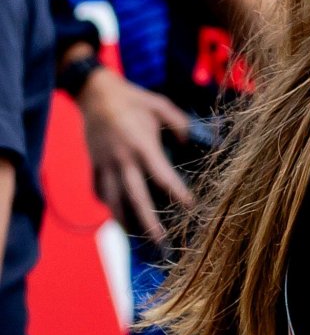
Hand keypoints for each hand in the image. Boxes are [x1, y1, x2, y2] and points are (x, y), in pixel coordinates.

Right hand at [76, 66, 193, 244]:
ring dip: (124, 220)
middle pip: (135, 198)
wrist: (95, 92)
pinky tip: (116, 214)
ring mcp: (105, 164)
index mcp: (142, 145)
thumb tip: (187, 142)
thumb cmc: (132, 99)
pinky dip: (106, 204)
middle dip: (148, 222)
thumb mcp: (160, 105)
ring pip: (113, 200)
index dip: (177, 193)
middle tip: (160, 241)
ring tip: (136, 238)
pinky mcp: (93, 164)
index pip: (162, 176)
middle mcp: (123, 160)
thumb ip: (179, 124)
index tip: (190, 207)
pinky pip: (98, 190)